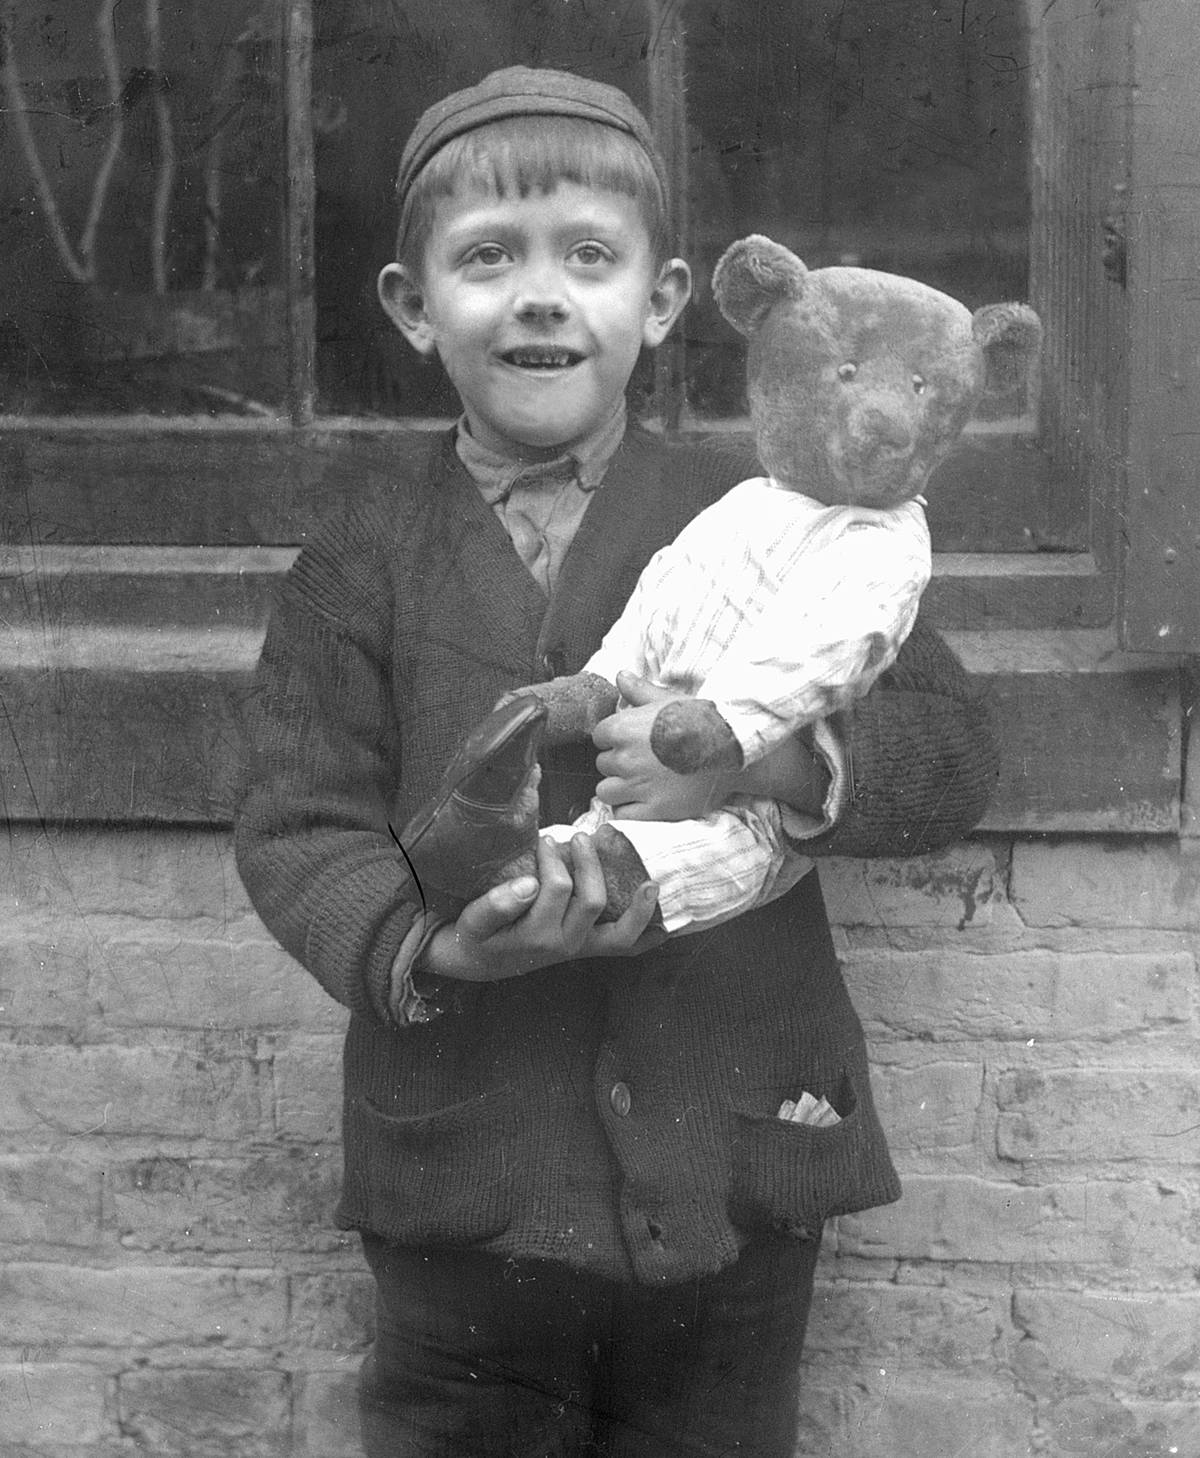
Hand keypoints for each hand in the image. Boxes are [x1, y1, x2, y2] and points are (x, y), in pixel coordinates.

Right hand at [418, 833, 662, 981]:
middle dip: (587, 864)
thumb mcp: (474, 920)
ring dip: (635, 903)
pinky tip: (663, 921)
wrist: (477, 962)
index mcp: (537, 935)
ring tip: (645, 879)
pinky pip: (624, 947)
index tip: (543, 839)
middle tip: (577, 838)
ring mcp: (581, 949)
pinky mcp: (589, 950)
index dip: (552, 858)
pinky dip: (645, 934)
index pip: (556, 888)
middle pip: (592, 900)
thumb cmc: (477, 935)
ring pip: (620, 932)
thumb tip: (528, 884)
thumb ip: (496, 904)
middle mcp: (565, 945)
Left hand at [593, 671, 735, 820]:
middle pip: (603, 764)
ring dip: (619, 789)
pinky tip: (645, 801)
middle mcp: (625, 758)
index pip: (599, 736)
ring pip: (606, 792)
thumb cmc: (703, 722)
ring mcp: (638, 787)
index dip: (614, 739)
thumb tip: (620, 676)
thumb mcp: (671, 701)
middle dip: (618, 764)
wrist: (734, 751)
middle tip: (643, 762)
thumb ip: (640, 691)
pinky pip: (621, 815)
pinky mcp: (652, 811)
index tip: (631, 742)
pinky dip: (629, 810)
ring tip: (641, 784)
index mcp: (623, 728)